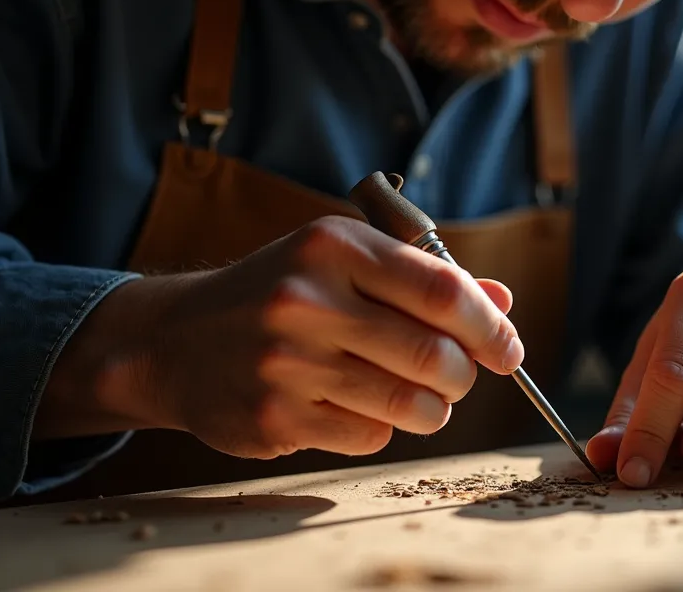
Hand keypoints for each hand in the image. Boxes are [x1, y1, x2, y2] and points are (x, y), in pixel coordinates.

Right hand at [39, 216, 523, 459]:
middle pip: (434, 355)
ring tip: (420, 397)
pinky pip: (370, 436)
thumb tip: (502, 304)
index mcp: (333, 247)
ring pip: (409, 405)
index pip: (442, 291)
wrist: (176, 340)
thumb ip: (424, 279)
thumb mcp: (344, 262)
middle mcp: (306, 300)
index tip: (506, 349)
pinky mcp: (274, 418)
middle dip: (463, 375)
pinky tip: (359, 406)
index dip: (489, 328)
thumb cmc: (280, 293)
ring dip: (432, 409)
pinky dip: (383, 428)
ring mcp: (286, 364)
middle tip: (458, 377)